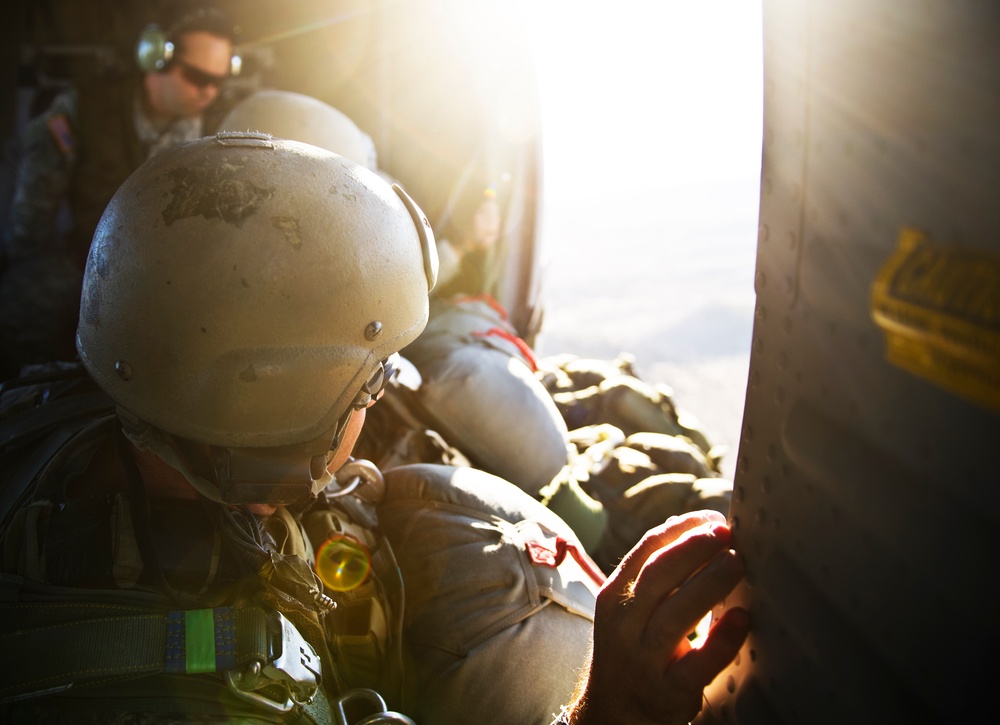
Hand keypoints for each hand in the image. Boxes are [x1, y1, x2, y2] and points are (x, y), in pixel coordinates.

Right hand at [567, 510, 748, 724]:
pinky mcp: (667, 692)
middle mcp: (623, 625)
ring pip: (675, 615)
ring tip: (737, 562)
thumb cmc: (634, 647)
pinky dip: (720, 640)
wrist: (614, 711)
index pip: (646, 550)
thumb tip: (697, 526)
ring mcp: (643, 659)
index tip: (712, 518)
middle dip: (694, 548)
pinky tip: (741, 619)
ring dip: (708, 584)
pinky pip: (696, 664)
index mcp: (615, 595)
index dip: (682, 529)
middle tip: (727, 533)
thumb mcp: (630, 607)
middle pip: (658, 576)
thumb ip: (657, 571)